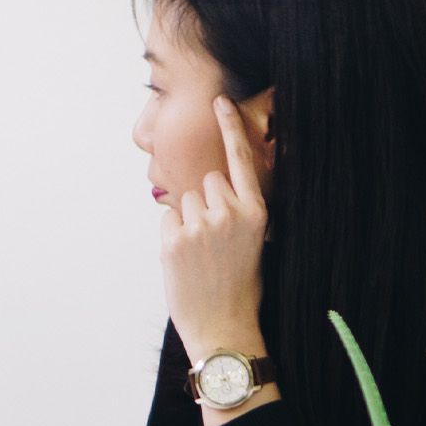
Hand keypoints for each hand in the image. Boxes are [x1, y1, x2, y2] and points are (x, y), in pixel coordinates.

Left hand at [162, 95, 269, 363]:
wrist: (224, 325)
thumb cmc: (238, 286)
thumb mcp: (252, 243)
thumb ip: (235, 211)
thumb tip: (211, 189)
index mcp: (257, 212)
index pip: (242, 161)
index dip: (231, 128)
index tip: (219, 100)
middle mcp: (231, 213)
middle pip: (206, 182)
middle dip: (206, 204)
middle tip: (214, 242)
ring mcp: (202, 225)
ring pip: (185, 201)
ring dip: (188, 221)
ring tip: (202, 255)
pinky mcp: (176, 238)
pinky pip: (168, 220)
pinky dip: (172, 237)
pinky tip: (187, 261)